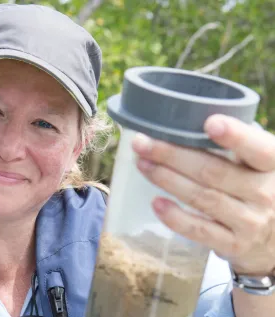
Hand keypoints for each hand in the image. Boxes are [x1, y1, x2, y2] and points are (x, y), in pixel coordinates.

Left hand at [132, 114, 274, 275]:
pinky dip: (174, 216)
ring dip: (167, 179)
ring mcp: (250, 222)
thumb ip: (236, 143)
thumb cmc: (256, 185)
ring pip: (202, 197)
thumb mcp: (257, 162)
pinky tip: (155, 202)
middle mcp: (265, 193)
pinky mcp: (233, 244)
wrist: (273, 238)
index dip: (236, 136)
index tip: (210, 123)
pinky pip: (199, 230)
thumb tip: (181, 119)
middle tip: (142, 143)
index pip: (259, 149)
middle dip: (172, 155)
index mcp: (273, 164)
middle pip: (214, 172)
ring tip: (143, 164)